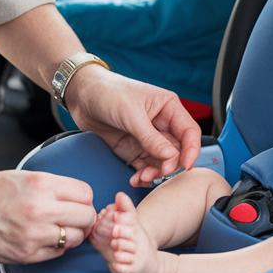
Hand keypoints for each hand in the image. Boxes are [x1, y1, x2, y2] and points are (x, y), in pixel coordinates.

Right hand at [0, 170, 95, 263]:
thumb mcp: (22, 177)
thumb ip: (52, 186)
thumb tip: (79, 198)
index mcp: (40, 184)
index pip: (85, 193)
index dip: (83, 198)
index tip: (77, 202)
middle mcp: (40, 209)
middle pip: (87, 216)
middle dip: (83, 217)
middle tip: (73, 218)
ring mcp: (34, 234)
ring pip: (76, 237)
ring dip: (71, 234)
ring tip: (56, 228)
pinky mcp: (27, 254)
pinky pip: (59, 252)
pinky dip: (56, 247)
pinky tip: (42, 238)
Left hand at [65, 66, 201, 186]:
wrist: (80, 95)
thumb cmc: (107, 93)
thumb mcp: (131, 115)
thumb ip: (152, 139)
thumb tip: (172, 158)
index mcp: (168, 108)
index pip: (189, 132)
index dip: (191, 150)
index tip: (185, 166)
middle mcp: (161, 124)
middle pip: (177, 151)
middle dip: (170, 165)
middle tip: (159, 174)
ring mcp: (147, 139)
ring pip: (161, 162)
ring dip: (155, 173)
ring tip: (143, 178)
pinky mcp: (133, 150)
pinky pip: (144, 167)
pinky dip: (142, 175)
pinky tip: (135, 179)